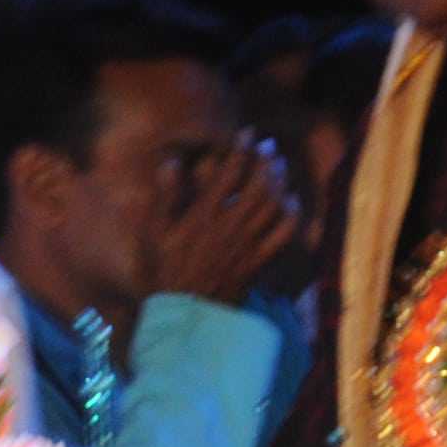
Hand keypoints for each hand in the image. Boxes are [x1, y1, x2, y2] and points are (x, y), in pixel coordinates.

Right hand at [150, 140, 307, 308]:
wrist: (185, 312)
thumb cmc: (165, 272)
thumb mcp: (154, 233)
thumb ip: (164, 197)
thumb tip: (171, 163)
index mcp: (203, 215)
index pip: (228, 174)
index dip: (241, 150)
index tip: (248, 134)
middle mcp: (229, 226)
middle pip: (258, 185)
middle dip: (267, 161)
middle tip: (270, 146)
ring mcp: (247, 244)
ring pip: (273, 206)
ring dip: (280, 182)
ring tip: (280, 166)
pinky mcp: (258, 261)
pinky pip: (283, 235)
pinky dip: (291, 216)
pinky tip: (292, 202)